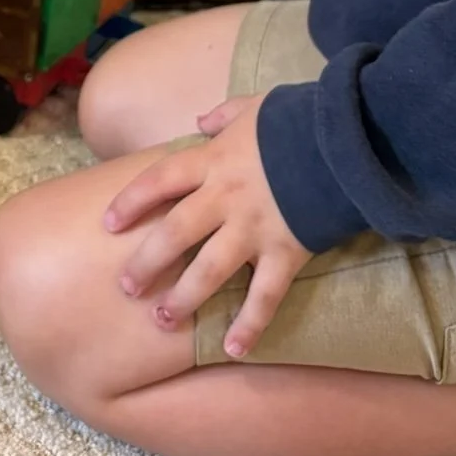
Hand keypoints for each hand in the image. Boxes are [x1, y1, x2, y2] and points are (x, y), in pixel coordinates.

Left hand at [103, 96, 310, 357]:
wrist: (347, 138)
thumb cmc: (297, 120)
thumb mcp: (254, 107)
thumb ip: (223, 116)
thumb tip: (201, 121)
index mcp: (214, 159)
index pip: (160, 180)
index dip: (131, 201)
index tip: (108, 223)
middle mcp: (227, 196)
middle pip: (175, 232)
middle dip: (147, 262)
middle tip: (126, 287)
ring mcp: (255, 227)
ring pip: (210, 268)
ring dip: (184, 296)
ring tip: (163, 319)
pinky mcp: (286, 250)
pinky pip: (265, 293)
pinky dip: (251, 323)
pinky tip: (235, 348)